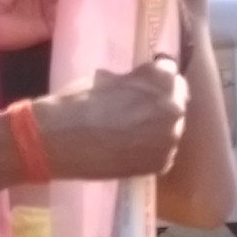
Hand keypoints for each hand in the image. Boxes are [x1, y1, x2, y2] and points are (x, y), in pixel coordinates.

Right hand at [32, 61, 187, 181]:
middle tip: (134, 112)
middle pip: (173, 104)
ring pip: (169, 131)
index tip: (145, 85)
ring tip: (128, 134)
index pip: (169, 73)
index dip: (155, 79)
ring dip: (154, 130)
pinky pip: (161, 153)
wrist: (62, 139)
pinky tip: (128, 150)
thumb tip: (139, 85)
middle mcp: (175, 108)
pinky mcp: (161, 164)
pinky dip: (148, 152)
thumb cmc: (80, 101)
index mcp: (163, 80)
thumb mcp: (109, 77)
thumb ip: (134, 81)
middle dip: (157, 106)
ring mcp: (170, 139)